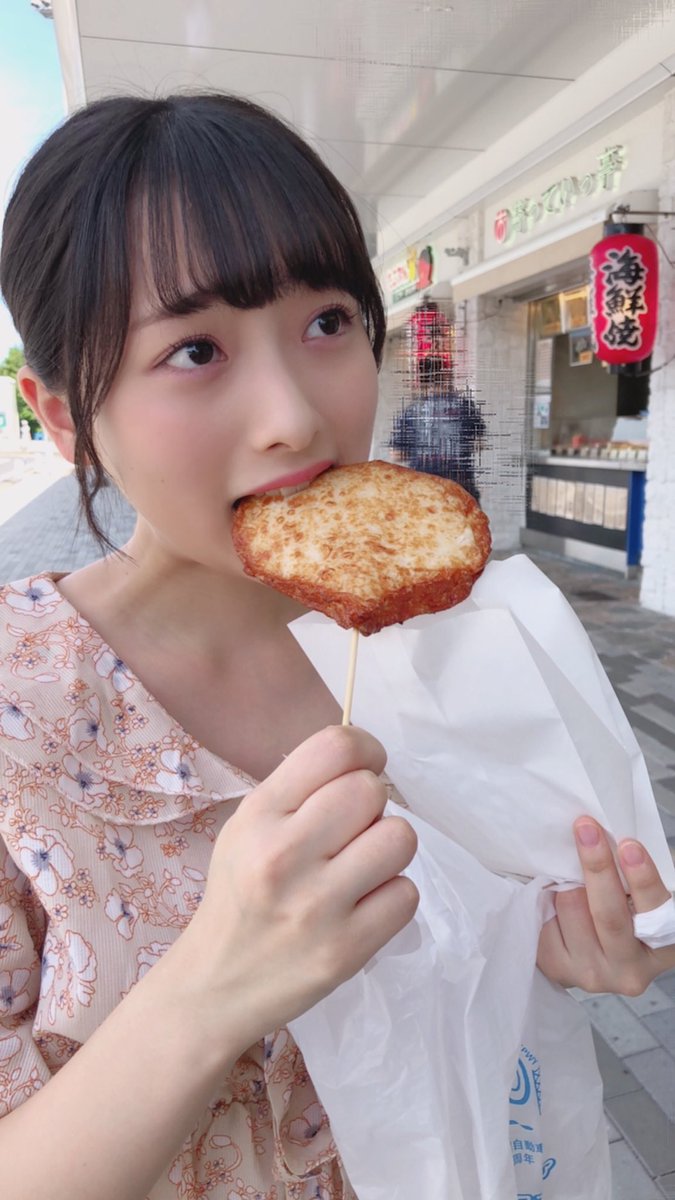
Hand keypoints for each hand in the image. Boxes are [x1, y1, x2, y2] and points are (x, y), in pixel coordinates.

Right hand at [174, 725, 418, 1054]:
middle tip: (354, 831)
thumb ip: (302, 790)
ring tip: (362, 867)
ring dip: (388, 849)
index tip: (367, 768)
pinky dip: (391, 896)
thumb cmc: (241, 894)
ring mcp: (317, 905)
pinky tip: (362, 905)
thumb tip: (369, 763)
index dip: (366, 749)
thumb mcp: (248, 827)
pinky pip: (406, 895)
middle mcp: (283, 854)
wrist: (216, 984)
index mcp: (259, 814)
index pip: (335, 747)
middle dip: (373, 805)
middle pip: (371, 790)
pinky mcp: (345, 949)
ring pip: (399, 838)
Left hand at [537, 816, 674, 994]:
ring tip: (568, 871)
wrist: (603, 949)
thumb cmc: (628, 907)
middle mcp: (631, 970)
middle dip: (596, 866)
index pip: (655, 910)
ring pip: (571, 910)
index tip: (628, 845)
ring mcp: (595, 976)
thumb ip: (631, 872)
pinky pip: (544, 923)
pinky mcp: (561, 971)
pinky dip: (544, 898)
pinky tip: (551, 890)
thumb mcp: (640, 891)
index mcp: (664, 947)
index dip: (642, 878)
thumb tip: (604, 834)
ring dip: (566, 882)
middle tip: (586, 828)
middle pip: (608, 914)